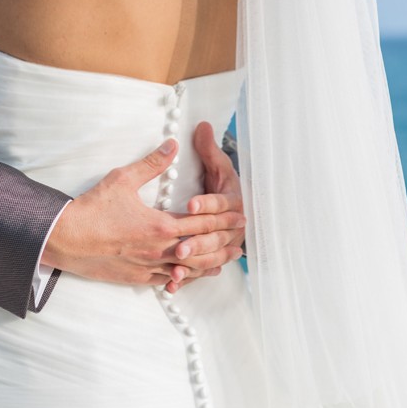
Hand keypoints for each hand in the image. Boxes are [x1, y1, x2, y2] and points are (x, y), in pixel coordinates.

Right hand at [41, 138, 245, 286]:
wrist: (66, 239)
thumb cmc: (92, 209)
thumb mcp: (122, 179)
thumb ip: (152, 163)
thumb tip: (172, 145)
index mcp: (160, 226)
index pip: (201, 222)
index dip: (223, 218)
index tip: (239, 215)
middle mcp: (159, 250)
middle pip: (201, 248)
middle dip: (223, 243)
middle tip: (240, 240)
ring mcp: (149, 267)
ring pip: (188, 269)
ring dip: (209, 264)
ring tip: (225, 261)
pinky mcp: (137, 277)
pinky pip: (168, 281)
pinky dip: (184, 278)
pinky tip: (191, 276)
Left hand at [165, 121, 246, 293]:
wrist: (235, 209)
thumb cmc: (221, 182)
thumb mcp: (216, 165)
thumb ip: (208, 148)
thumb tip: (203, 124)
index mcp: (232, 202)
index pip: (220, 204)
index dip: (207, 205)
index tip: (190, 205)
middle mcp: (230, 226)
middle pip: (214, 236)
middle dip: (197, 241)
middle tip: (179, 246)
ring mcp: (221, 245)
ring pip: (208, 257)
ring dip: (193, 263)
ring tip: (175, 265)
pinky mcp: (209, 258)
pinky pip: (199, 271)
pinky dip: (187, 278)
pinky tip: (171, 284)